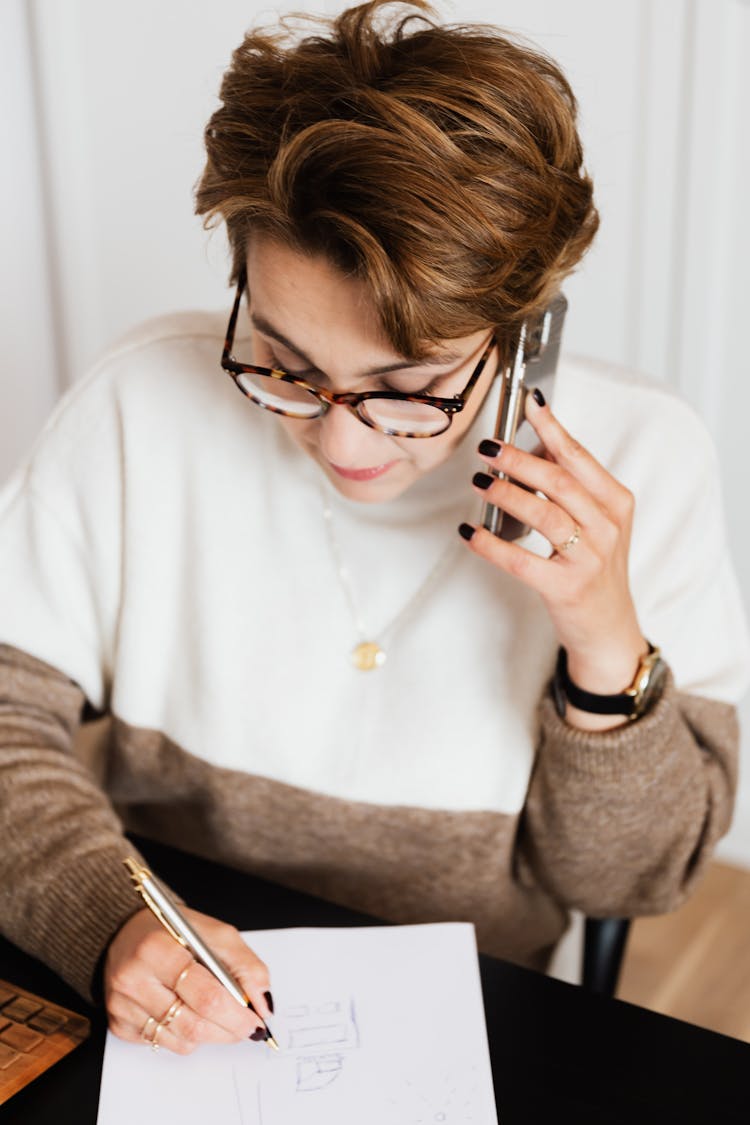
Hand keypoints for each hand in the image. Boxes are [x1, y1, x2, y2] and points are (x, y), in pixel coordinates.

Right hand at [104, 906, 272, 1053]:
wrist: (126, 931)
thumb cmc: (174, 932)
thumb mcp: (216, 933)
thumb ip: (245, 966)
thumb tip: (263, 1004)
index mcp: (157, 949)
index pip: (205, 996)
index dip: (237, 1014)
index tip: (256, 1020)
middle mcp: (133, 979)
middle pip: (193, 1024)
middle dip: (229, 1030)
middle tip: (247, 1027)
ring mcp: (122, 1005)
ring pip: (181, 1040)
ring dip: (210, 1034)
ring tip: (219, 1016)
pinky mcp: (118, 1023)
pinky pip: (163, 1043)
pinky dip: (185, 1035)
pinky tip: (187, 1012)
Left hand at [459, 389, 648, 728]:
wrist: (609, 627)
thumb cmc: (596, 568)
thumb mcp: (597, 523)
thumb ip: (570, 487)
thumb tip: (529, 448)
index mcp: (616, 503)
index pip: (579, 457)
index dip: (552, 428)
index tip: (528, 403)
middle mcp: (607, 528)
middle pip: (559, 481)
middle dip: (519, 459)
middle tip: (488, 447)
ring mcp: (589, 559)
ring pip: (543, 514)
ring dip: (506, 493)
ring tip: (479, 481)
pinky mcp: (566, 588)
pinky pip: (520, 560)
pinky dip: (490, 544)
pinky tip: (470, 532)